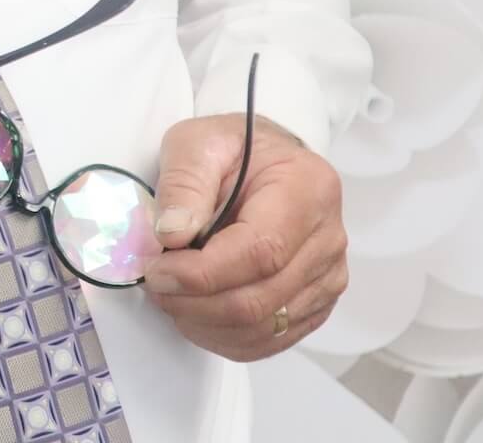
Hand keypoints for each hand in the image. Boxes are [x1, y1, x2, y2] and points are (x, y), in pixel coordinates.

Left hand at [141, 113, 348, 360]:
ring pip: (264, 327)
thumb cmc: (234, 150)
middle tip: (153, 284)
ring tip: (169, 296)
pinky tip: (194, 314)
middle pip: (261, 299)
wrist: (268, 162)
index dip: (202, 273)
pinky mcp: (315, 304)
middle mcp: (328, 240)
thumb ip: (184, 182)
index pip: (260, 252)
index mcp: (309, 190)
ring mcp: (327, 277)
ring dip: (203, 322)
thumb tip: (173, 235)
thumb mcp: (198, 142)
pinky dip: (224, 337)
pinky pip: (271, 340)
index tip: (157, 269)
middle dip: (194, 302)